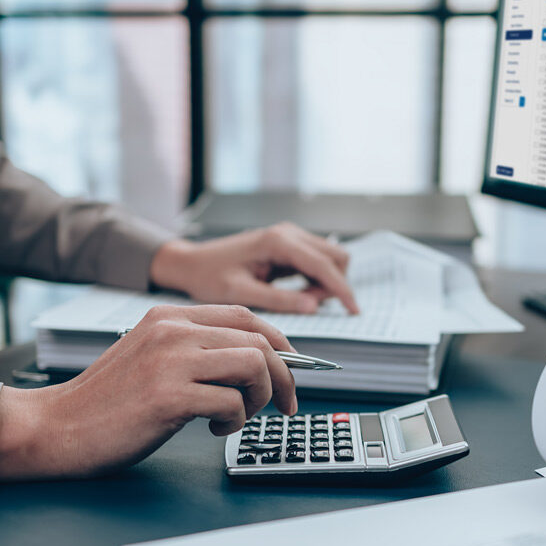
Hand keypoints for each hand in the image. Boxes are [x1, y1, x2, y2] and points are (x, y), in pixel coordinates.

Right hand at [0, 305, 296, 481]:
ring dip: (259, 397)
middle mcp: (172, 331)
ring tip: (237, 417)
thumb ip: (195, 348)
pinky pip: (231, 403)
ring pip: (254, 364)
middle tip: (284, 403)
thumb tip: (256, 359)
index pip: (245, 316)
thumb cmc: (106, 400)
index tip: (291, 367)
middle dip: (284, 375)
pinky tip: (212, 429)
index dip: (280, 342)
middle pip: (259, 339)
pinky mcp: (168, 396)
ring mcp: (170, 361)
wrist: (55, 426)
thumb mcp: (151, 355)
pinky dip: (234, 421)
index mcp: (169, 316)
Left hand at [149, 223, 358, 314]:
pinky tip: (297, 295)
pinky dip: (316, 281)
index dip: (342, 290)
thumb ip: (278, 300)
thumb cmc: (209, 276)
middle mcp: (288, 234)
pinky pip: (316, 263)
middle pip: (336, 257)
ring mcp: (289, 237)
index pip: (324, 265)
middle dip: (333, 285)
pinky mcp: (287, 247)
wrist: (191, 263)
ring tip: (299, 302)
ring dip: (325, 283)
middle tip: (310, 307)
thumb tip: (313, 306)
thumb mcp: (241, 294)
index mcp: (278, 241)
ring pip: (330, 259)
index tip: (353, 311)